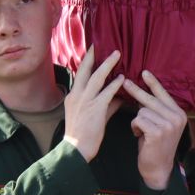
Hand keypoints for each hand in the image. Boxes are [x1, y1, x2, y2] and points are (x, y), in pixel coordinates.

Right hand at [61, 46, 121, 161]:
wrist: (76, 150)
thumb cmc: (83, 135)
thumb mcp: (92, 116)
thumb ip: (106, 104)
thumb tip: (120, 96)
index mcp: (72, 96)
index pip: (79, 74)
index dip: (86, 62)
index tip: (93, 50)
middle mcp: (76, 96)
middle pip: (84, 70)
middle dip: (92, 56)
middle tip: (100, 44)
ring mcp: (84, 101)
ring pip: (96, 78)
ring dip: (107, 65)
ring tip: (117, 55)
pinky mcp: (94, 109)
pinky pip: (106, 93)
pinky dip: (114, 85)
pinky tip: (122, 79)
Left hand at [122, 72, 187, 189]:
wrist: (158, 169)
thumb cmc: (155, 146)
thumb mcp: (160, 125)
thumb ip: (157, 110)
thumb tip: (142, 92)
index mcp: (179, 114)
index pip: (163, 94)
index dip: (153, 83)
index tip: (144, 72)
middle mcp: (177, 117)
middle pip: (151, 99)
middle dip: (136, 92)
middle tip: (125, 83)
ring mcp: (168, 125)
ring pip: (142, 111)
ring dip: (137, 121)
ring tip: (142, 133)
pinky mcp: (158, 132)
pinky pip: (138, 120)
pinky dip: (135, 127)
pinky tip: (140, 137)